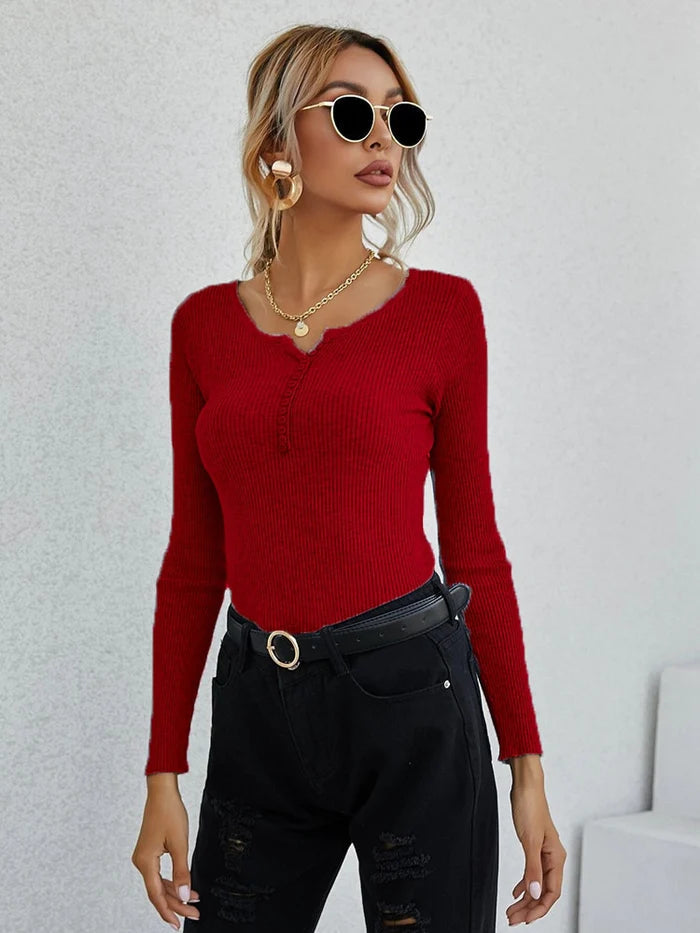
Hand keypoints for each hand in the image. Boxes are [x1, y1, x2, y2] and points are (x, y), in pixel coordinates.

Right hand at [132, 784, 200, 929]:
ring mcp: (144, 857)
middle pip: (158, 891)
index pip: (156, 895)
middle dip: (176, 903)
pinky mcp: (149, 852)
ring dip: (175, 892)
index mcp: (145, 862)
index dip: (168, 910)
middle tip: (194, 913)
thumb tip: (184, 895)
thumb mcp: (180, 844)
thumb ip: (182, 872)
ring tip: (194, 900)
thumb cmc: (169, 813)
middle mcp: (141, 862)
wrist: (162, 792)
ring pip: (159, 883)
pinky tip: (184, 885)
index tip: (178, 924)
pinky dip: (171, 881)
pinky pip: (159, 873)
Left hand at [505, 778, 566, 925]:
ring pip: (536, 883)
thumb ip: (532, 868)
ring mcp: (544, 853)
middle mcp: (553, 858)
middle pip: (543, 891)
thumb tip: (534, 892)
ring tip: (511, 910)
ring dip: (525, 899)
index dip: (539, 909)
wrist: (526, 786)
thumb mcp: (529, 840)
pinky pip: (532, 872)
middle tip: (513, 919)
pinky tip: (516, 893)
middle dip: (529, 908)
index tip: (525, 920)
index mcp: (556, 858)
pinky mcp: (534, 847)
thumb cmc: (530, 807)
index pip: (551, 892)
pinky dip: (524, 884)